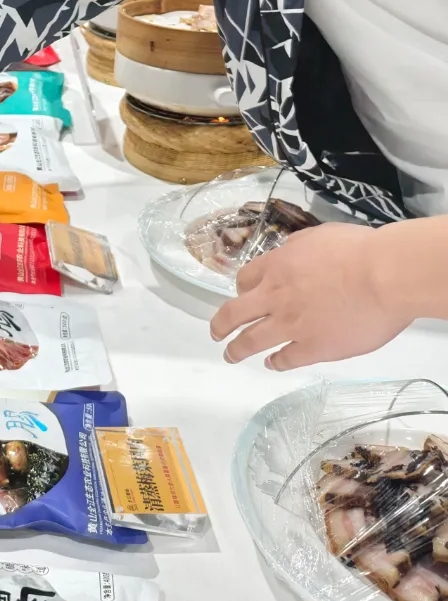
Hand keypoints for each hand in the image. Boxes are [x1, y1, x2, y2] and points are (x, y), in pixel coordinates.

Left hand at [209, 223, 415, 370]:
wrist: (383, 276)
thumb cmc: (357, 249)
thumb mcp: (317, 236)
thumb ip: (297, 248)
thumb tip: (290, 255)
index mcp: (276, 266)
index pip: (245, 280)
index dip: (242, 290)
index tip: (243, 296)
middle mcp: (275, 297)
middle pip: (234, 314)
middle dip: (220, 325)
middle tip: (216, 333)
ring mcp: (291, 325)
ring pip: (251, 341)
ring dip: (237, 350)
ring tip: (230, 356)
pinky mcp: (314, 348)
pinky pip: (286, 359)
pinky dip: (276, 363)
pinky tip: (273, 364)